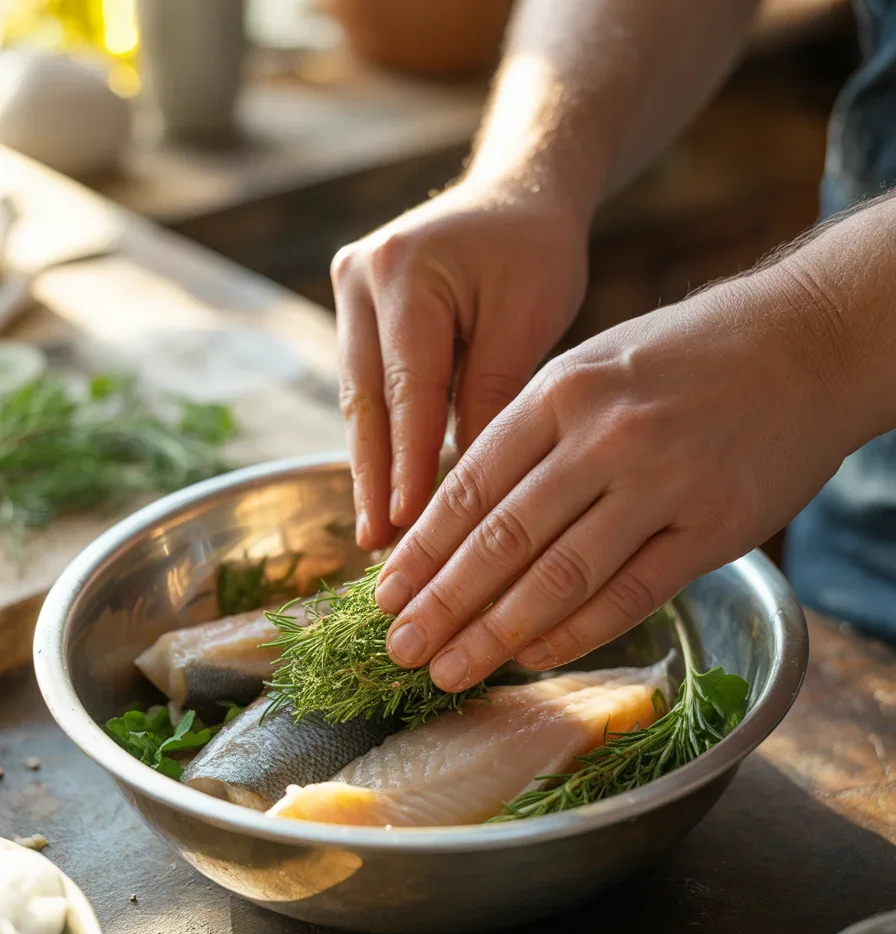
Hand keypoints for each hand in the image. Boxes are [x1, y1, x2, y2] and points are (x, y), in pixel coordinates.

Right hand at [331, 177, 588, 550]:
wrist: (518, 192)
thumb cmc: (535, 252)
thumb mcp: (526, 323)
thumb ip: (489, 398)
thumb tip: (463, 486)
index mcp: (404, 273)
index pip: (406, 391)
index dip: (405, 465)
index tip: (405, 528)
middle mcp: (361, 277)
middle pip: (365, 400)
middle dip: (373, 477)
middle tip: (377, 546)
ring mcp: (349, 288)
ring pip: (358, 397)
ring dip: (370, 463)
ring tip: (379, 531)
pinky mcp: (354, 306)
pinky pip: (366, 383)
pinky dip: (381, 433)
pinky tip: (386, 483)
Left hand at [373, 265, 858, 689]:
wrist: (806, 340)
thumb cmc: (685, 356)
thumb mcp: (593, 366)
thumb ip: (531, 433)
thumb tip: (464, 513)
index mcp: (561, 391)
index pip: (471, 487)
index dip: (423, 550)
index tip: (386, 595)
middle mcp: (605, 437)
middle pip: (502, 539)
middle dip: (443, 604)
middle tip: (401, 651)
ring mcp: (663, 482)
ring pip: (560, 574)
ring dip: (496, 633)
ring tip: (451, 671)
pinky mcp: (715, 525)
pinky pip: (631, 592)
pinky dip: (577, 631)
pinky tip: (534, 658)